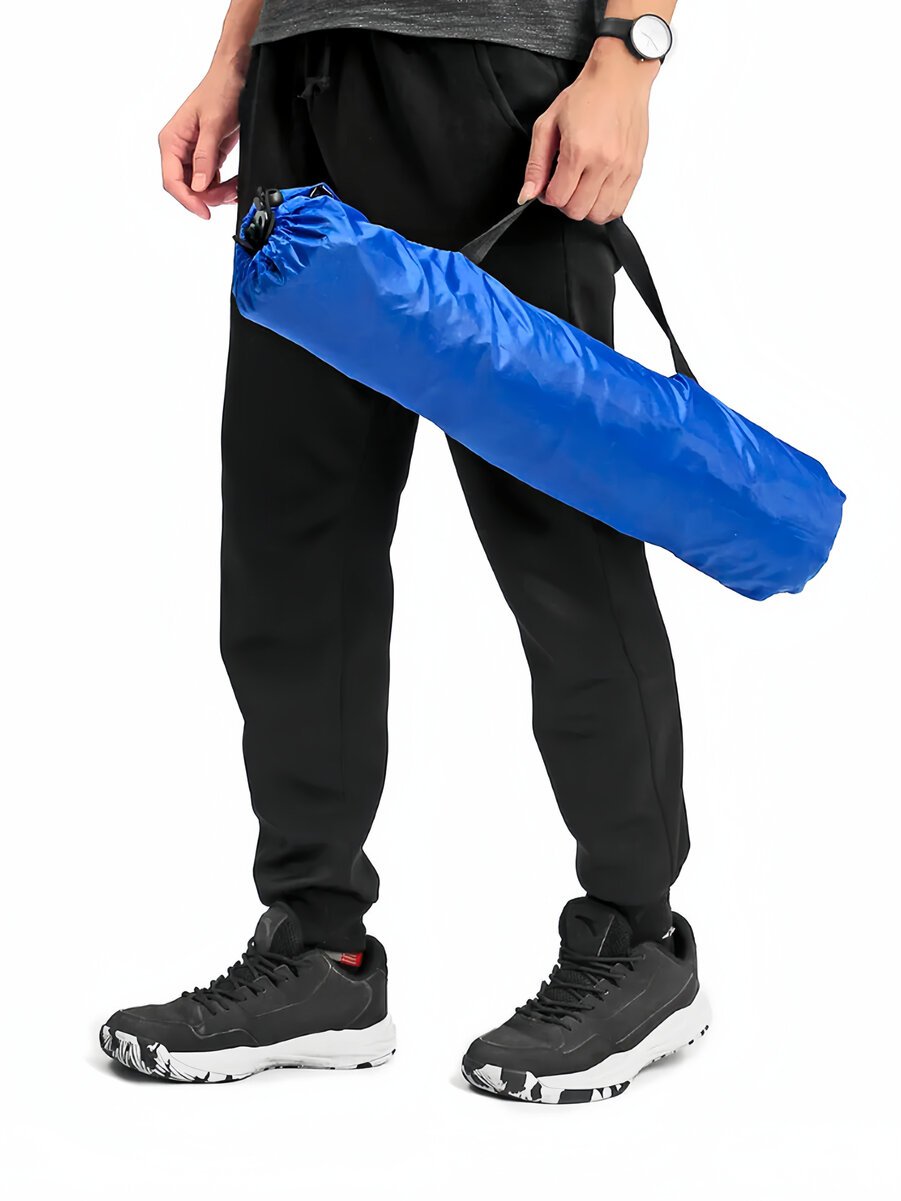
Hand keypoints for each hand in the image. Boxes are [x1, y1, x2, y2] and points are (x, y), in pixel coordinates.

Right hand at [159, 55, 245, 218]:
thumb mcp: (213, 124)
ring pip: (200, 187)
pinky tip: (233, 185)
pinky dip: (223, 186)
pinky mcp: (207, 155)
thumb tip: (197, 185)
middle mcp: (178, 149)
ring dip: (218, 192)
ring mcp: (193, 154)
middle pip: (187, 188)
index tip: (205, 212)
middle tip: (228, 194)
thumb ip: (204, 156)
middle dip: (208, 196)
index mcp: (171, 140)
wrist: (236, 76)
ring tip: (234, 188)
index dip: (188, 200)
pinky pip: (211, 180)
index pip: (172, 181)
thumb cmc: (220, 90)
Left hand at [518, 41, 657, 224]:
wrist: (621, 76)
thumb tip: (527, 194)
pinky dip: (605, 206)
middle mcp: (604, 162)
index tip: (549, 185)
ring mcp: (622, 168)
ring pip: (599, 214)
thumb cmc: (587, 95)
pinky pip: (620, 207)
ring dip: (585, 207)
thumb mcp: (548, 124)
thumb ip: (536, 163)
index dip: (548, 196)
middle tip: (564, 185)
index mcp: (579, 150)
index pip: (558, 198)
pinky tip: (598, 190)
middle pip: (578, 210)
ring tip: (582, 189)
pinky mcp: (635, 170)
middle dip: (565, 203)